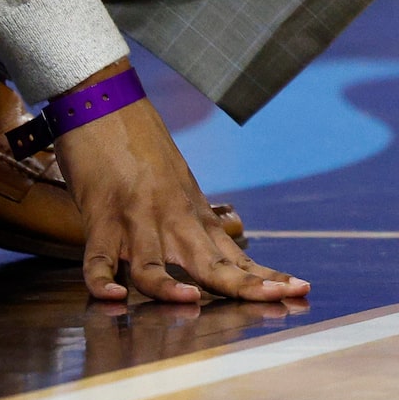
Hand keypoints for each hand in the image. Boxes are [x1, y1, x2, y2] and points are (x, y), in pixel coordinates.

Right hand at [49, 62, 308, 304]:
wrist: (103, 99)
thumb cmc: (138, 138)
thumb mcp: (176, 178)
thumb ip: (188, 215)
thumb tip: (205, 242)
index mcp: (193, 215)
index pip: (236, 258)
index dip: (266, 277)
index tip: (300, 290)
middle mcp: (171, 222)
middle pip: (210, 267)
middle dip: (245, 288)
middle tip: (276, 299)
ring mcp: (135, 221)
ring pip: (152, 270)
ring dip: (169, 289)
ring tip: (189, 300)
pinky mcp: (100, 218)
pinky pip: (98, 260)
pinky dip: (101, 282)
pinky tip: (114, 296)